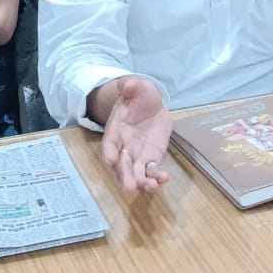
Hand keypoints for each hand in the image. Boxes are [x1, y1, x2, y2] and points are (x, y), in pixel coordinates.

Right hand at [101, 77, 172, 192]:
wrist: (151, 104)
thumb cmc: (139, 95)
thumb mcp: (137, 86)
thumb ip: (132, 86)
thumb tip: (128, 85)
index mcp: (116, 129)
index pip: (109, 143)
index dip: (109, 152)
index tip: (110, 160)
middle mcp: (123, 146)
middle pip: (121, 164)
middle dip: (125, 176)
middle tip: (130, 187)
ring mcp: (137, 154)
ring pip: (136, 172)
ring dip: (141, 181)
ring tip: (150, 187)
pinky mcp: (151, 158)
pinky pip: (152, 170)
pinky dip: (156, 176)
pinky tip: (163, 179)